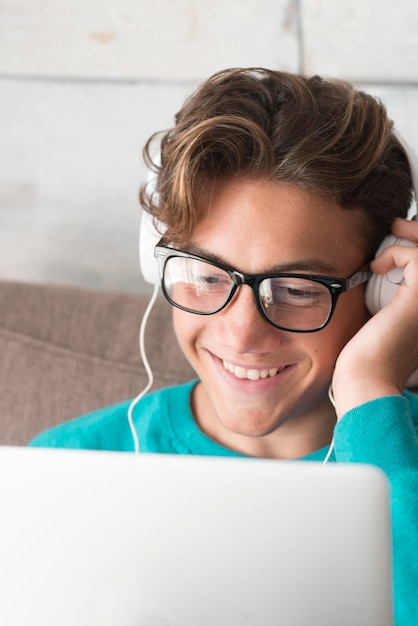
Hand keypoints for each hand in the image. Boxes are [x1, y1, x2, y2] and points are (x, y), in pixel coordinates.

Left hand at [332, 218, 417, 417]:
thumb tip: (378, 274)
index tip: (395, 243)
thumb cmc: (369, 359)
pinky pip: (417, 258)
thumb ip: (391, 299)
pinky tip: (377, 267)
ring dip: (411, 237)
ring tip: (389, 233)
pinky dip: (397, 253)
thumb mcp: (384, 320)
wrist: (365, 380)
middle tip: (396, 225)